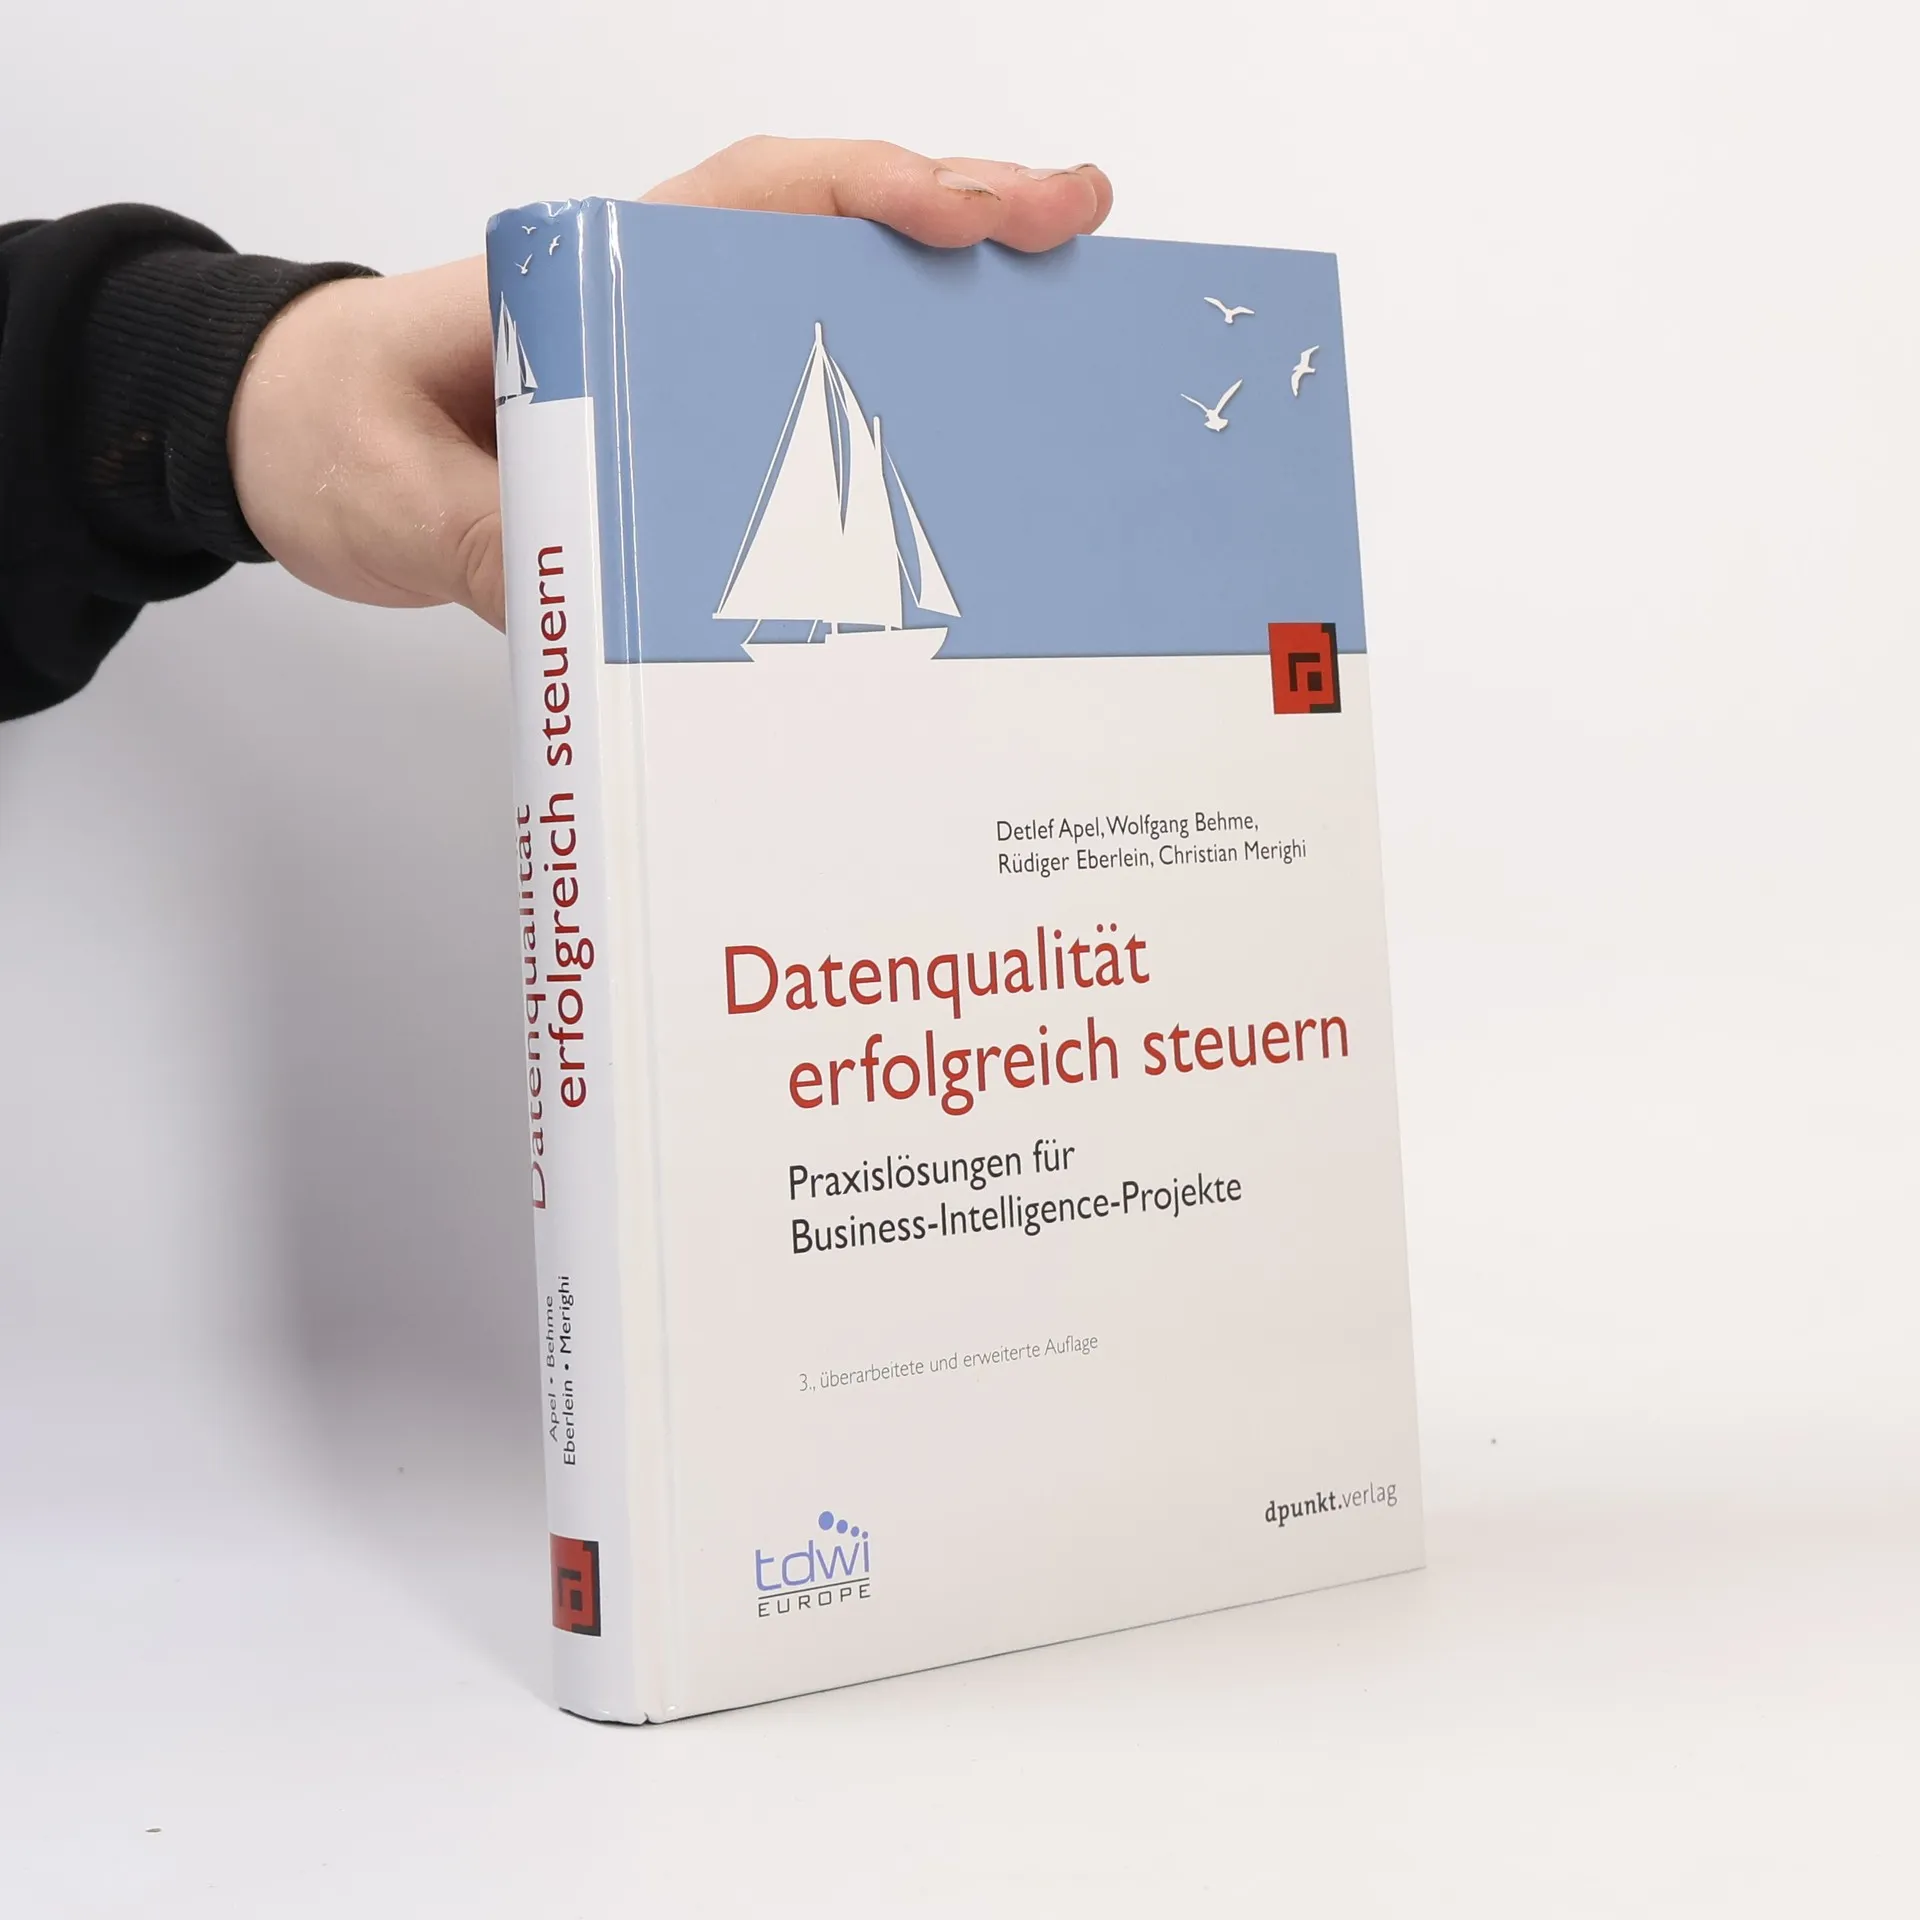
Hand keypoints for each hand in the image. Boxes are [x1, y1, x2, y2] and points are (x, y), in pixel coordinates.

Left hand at [229, 140, 1111, 628]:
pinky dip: (884, 409)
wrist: (290, 449)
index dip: (865, 196)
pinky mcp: (676, 437)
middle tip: (1077, 223)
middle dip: (960, 221)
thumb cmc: (326, 429)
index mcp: (587, 275)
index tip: (959, 215)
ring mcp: (672, 365)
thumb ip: (480, 535)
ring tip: (1063, 315)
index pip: (750, 201)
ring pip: (829, 314)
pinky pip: (795, 406)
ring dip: (945, 311)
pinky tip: (960, 438)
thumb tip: (587, 599)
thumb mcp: (384, 492)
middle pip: (827, 236)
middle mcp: (650, 303)